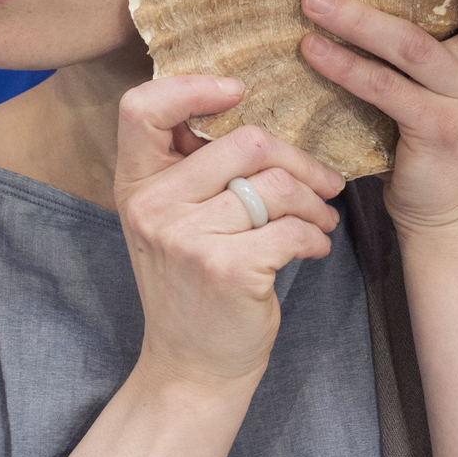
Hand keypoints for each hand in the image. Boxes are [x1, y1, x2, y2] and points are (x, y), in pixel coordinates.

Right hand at [113, 76, 342, 389]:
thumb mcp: (170, 220)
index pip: (141, 108)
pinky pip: (291, 227)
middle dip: (297, 159)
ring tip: (322, 217)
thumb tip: (251, 107)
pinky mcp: (226, 268)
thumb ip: (191, 167)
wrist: (191, 369)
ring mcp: (187, 238)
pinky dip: (315, 235)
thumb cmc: (192, 284)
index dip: (191, 87)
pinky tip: (313, 248)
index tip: (237, 92)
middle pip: (244, 142)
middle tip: (322, 181)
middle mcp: (153, 205)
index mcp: (135, 183)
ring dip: (314, 200)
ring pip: (276, 184)